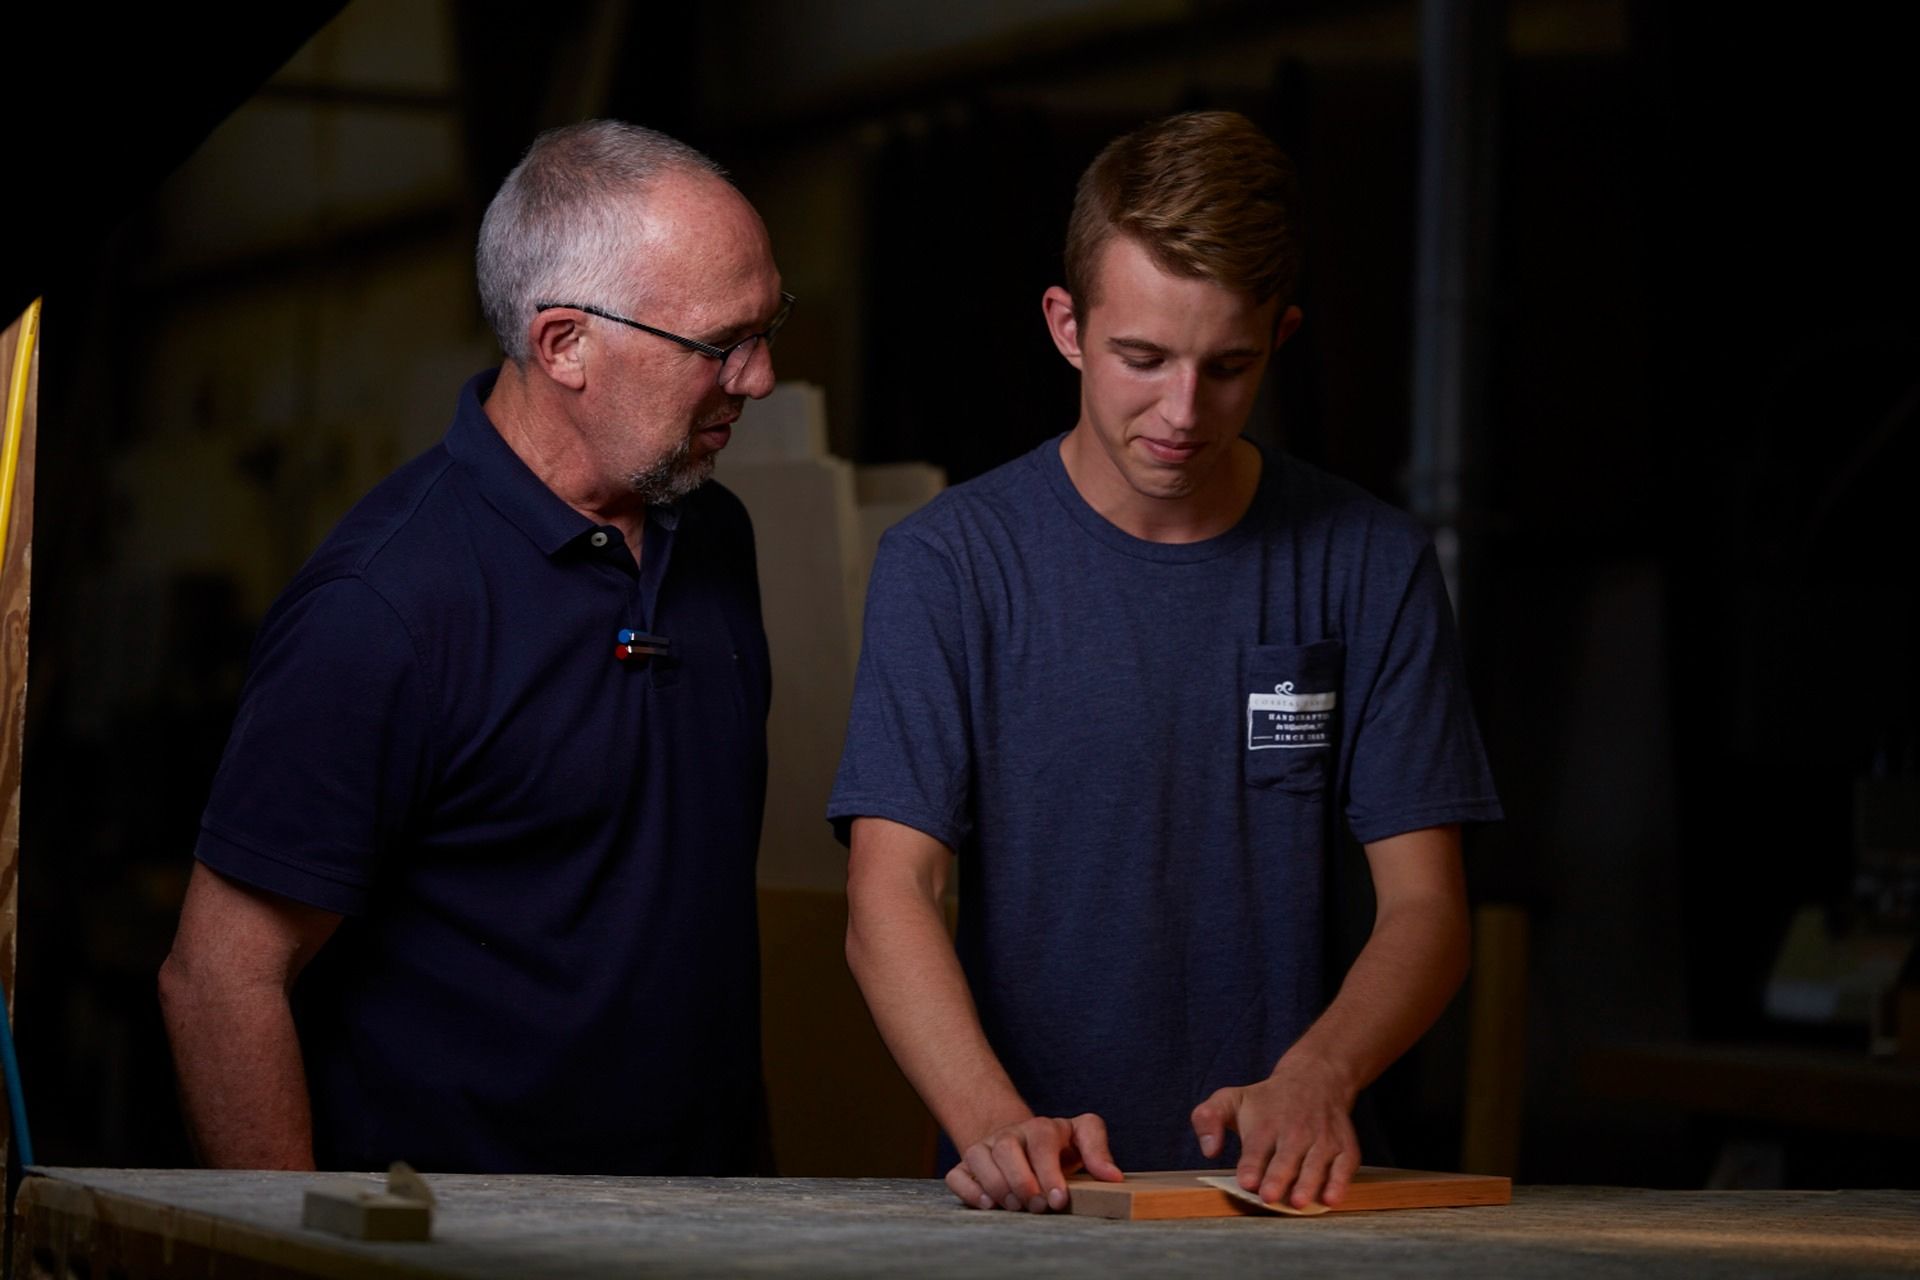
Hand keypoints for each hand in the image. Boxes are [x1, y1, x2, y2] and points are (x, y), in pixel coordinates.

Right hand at [946, 1113, 1122, 1212]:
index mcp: (1042, 1127)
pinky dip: (970, 1190)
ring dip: (998, 1186)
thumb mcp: (1083, 1137)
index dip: (1049, 1171)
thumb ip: (1098, 1151)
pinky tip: (989, 1204)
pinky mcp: (966, 1165)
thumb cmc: (1058, 1147)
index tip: (1059, 1199)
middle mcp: (1010, 1133)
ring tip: (1018, 1208)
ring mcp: (986, 1147)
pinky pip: (957, 1175)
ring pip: (978, 1156)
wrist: (1024, 1144)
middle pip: (1007, 1147)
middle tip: (1038, 1207)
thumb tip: (1112, 1176)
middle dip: (1022, 1181)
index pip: (1042, 1140)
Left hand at [1189, 1053, 1358, 1209]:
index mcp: (1264, 1124)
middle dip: (1277, 1177)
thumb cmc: (1267, 1100)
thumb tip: (1208, 1150)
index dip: (1251, 1165)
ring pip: (1315, 1163)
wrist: (1315, 1078)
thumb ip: (1208, 1120)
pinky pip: (1345, 1165)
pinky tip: (1331, 1198)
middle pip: (1286, 1158)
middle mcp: (1294, 1131)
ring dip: (1307, 1183)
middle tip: (1269, 1196)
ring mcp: (1322, 1139)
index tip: (1247, 1181)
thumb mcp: (1230, 1099)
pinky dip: (1340, 1181)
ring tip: (1298, 1202)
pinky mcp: (1344, 1146)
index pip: (1256, 1148)